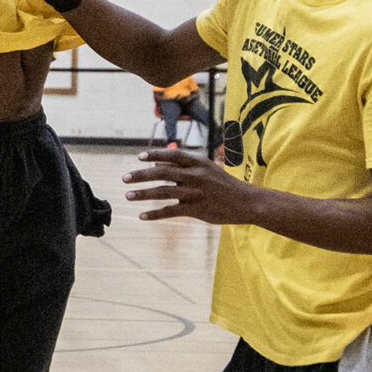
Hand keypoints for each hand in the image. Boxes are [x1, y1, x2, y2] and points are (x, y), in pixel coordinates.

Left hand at [124, 147, 259, 226]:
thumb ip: (183, 167)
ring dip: (144, 193)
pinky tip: (143, 216)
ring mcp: (196, 193)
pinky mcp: (197, 209)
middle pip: (163, 172)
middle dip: (142, 175)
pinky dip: (156, 214)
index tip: (139, 157)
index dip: (155, 155)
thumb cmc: (224, 185)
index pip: (173, 155)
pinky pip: (171, 210)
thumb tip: (156, 165)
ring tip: (128, 195)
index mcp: (199, 163)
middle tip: (125, 178)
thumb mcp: (207, 169)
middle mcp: (196, 176)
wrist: (246, 202)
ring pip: (164, 191)